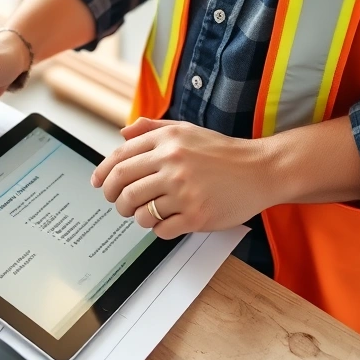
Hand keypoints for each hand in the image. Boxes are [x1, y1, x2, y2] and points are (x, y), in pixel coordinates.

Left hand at [90, 118, 279, 238]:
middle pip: (122, 187)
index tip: (99, 184)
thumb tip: (121, 134)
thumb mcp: (186, 130)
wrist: (260, 170)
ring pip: (139, 211)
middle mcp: (173, 164)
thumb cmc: (222, 153)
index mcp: (167, 141)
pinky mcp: (196, 216)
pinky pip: (160, 229)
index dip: (103, 174)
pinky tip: (168, 220)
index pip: (119, 159)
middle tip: (119, 203)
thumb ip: (152, 130)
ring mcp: (184, 192)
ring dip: (136, 216)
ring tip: (146, 212)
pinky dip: (158, 228)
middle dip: (114, 199)